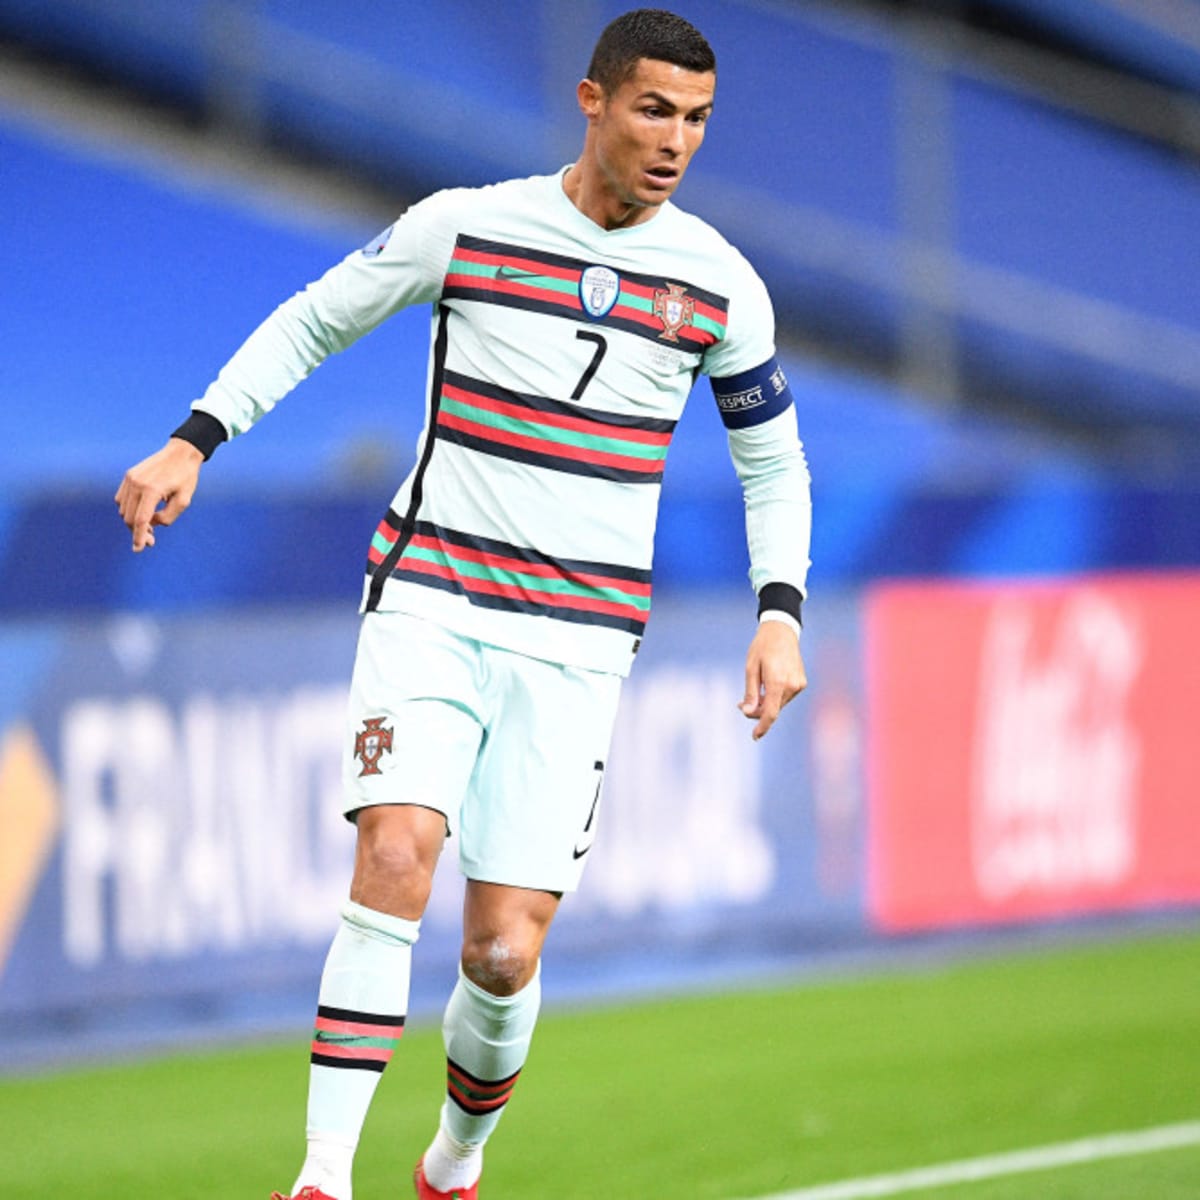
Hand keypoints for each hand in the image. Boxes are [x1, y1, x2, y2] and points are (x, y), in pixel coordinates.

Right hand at [114, 437, 203, 551]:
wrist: (181, 453)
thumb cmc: (186, 477)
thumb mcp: (184, 500)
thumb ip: (168, 517)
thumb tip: (152, 524)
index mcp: (152, 489)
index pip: (141, 520)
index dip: (138, 537)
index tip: (138, 549)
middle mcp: (137, 483)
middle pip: (130, 517)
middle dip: (138, 531)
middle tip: (152, 540)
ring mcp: (130, 478)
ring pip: (123, 510)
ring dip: (133, 521)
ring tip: (150, 526)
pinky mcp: (128, 476)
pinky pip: (121, 499)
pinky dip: (129, 509)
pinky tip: (143, 512)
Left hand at [739, 619, 806, 740]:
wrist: (782, 631)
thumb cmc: (762, 647)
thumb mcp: (750, 668)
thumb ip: (750, 692)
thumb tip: (748, 712)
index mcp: (778, 681)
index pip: (771, 712)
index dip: (762, 726)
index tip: (754, 736)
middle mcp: (792, 685)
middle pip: (773, 709)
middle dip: (757, 710)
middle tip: (739, 705)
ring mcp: (799, 684)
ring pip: (779, 704)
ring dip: (766, 703)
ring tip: (753, 691)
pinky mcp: (801, 682)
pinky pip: (785, 696)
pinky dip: (774, 696)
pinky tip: (766, 686)